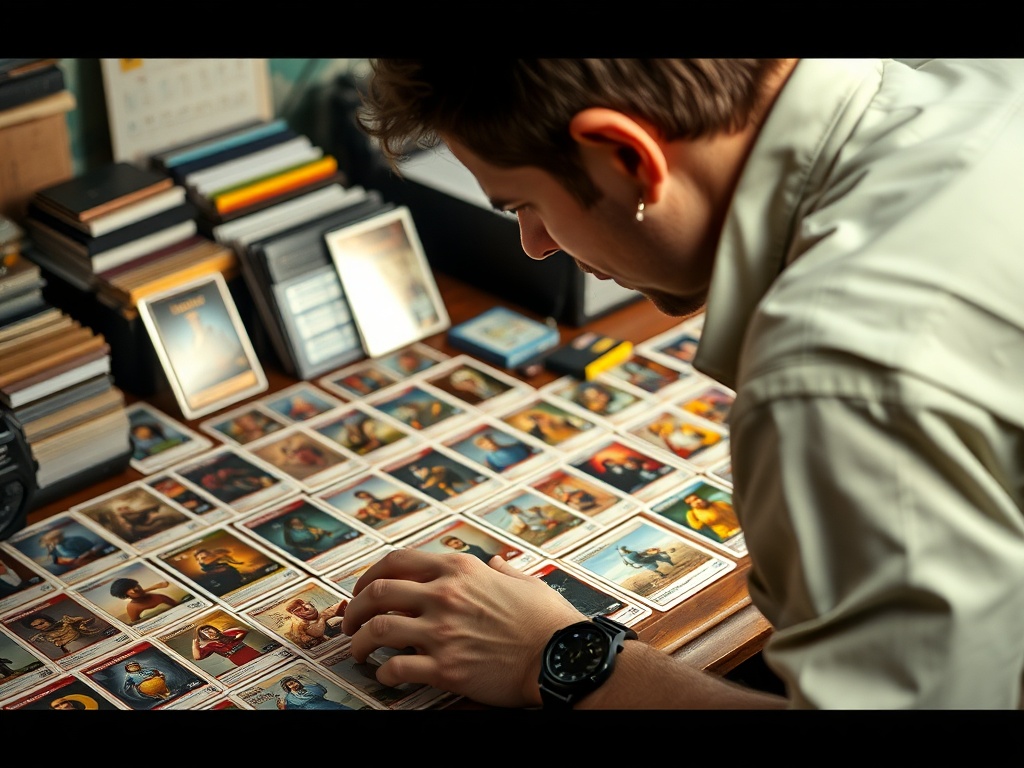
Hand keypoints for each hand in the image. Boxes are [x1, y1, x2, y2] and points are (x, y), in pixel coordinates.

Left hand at [341, 548, 584, 707]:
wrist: (561, 656)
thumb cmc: (547, 619)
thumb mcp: (524, 580)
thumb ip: (502, 570)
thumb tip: (496, 563)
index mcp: (460, 569)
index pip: (397, 561)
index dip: (370, 575)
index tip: (363, 589)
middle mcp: (445, 596)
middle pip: (377, 593)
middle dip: (355, 607)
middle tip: (349, 622)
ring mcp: (443, 632)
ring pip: (378, 630)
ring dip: (359, 642)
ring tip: (358, 651)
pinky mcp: (446, 669)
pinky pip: (397, 669)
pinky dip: (384, 674)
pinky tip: (386, 676)